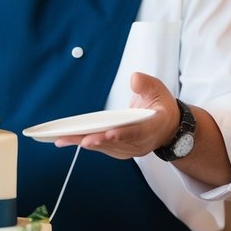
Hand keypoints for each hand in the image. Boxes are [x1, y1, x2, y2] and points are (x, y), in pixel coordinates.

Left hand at [53, 72, 179, 158]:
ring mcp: (130, 149)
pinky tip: (69, 139)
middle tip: (80, 139)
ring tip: (64, 139)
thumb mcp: (158, 90)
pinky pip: (102, 148)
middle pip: (117, 143)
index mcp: (153, 127)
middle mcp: (141, 143)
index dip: (123, 134)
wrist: (167, 126)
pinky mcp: (120, 151)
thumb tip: (134, 79)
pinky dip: (86, 143)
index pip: (137, 132)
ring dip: (85, 142)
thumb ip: (146, 84)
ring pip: (106, 147)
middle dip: (97, 141)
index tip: (109, 133)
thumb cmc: (160, 106)